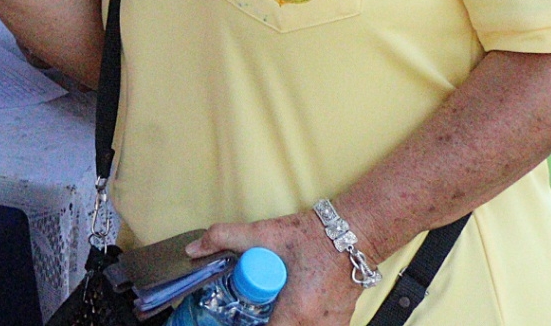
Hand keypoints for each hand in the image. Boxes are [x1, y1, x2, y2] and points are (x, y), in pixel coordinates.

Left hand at [189, 211, 363, 325]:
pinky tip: (291, 307)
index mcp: (298, 312)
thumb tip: (195, 248)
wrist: (356, 234)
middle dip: (264, 322)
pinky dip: (299, 321)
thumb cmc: (315, 238)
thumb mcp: (264, 234)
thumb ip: (224, 238)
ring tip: (271, 306)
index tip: (238, 317)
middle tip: (253, 308)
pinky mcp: (340, 324)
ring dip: (281, 320)